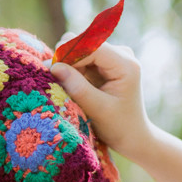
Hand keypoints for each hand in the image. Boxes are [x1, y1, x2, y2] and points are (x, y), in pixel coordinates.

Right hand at [50, 42, 153, 161]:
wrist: (133, 136)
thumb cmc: (119, 126)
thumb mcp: (97, 109)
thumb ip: (77, 87)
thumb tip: (54, 66)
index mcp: (125, 64)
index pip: (91, 46)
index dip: (68, 53)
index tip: (49, 68)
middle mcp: (121, 55)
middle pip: (84, 45)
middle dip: (66, 59)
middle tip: (52, 78)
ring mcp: (113, 58)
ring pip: (80, 52)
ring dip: (67, 66)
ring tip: (61, 86)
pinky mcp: (104, 65)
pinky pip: (81, 61)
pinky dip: (71, 71)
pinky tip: (68, 85)